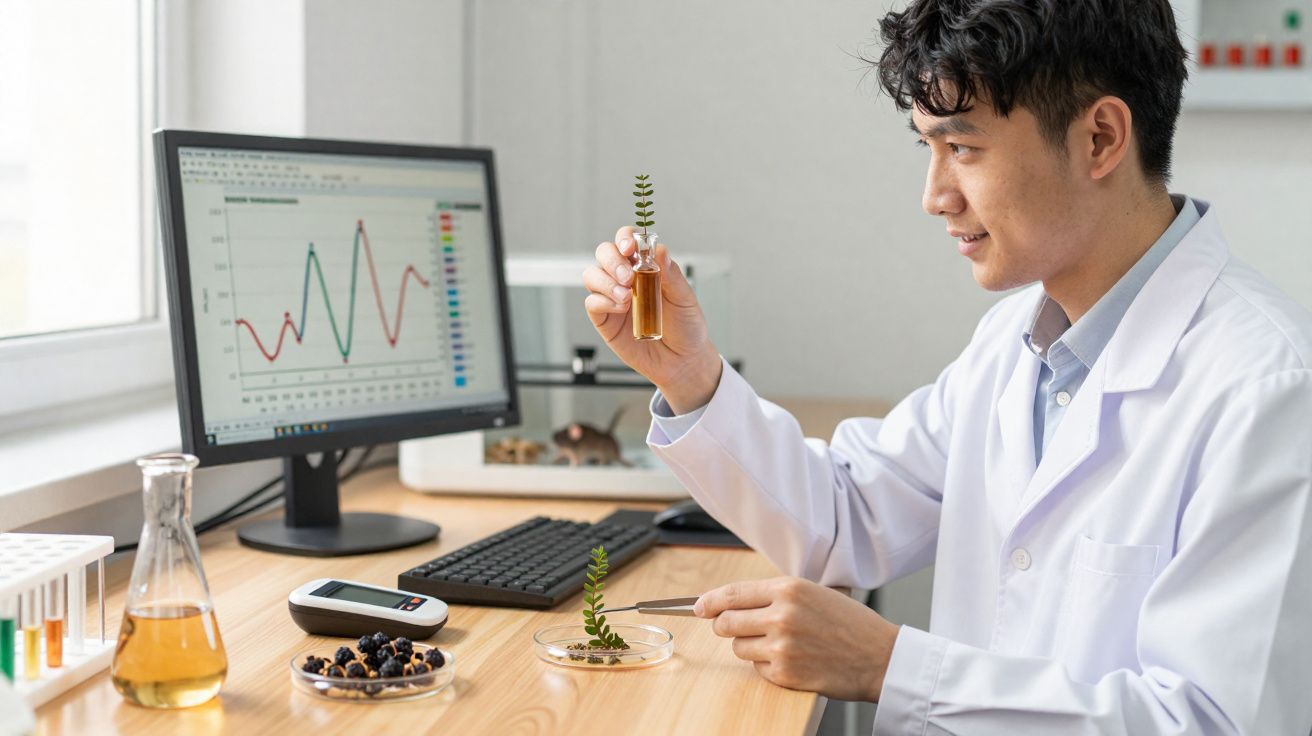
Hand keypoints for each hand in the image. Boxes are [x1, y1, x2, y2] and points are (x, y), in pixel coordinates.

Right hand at [583, 226, 721, 412]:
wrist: (682, 361)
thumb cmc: (685, 326)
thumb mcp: (685, 298)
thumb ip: (671, 274)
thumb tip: (659, 249)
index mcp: (645, 266)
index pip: (627, 241)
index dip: (625, 238)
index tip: (630, 247)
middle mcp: (625, 278)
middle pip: (604, 253)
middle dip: (612, 260)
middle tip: (628, 276)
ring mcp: (612, 298)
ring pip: (592, 275)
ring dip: (606, 281)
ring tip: (626, 296)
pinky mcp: (604, 319)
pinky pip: (592, 302)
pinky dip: (604, 301)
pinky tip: (622, 309)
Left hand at [695, 577, 899, 701]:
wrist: (879, 657)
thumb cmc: (849, 623)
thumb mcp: (814, 593)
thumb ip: (774, 595)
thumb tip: (730, 602)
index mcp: (789, 589)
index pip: (732, 593)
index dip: (709, 601)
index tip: (698, 607)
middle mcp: (782, 616)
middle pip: (726, 623)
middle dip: (724, 626)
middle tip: (734, 628)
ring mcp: (782, 647)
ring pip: (738, 647)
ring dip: (749, 647)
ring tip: (778, 644)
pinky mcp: (785, 673)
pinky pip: (757, 669)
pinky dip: (767, 666)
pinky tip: (792, 660)